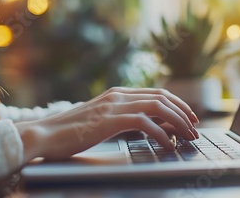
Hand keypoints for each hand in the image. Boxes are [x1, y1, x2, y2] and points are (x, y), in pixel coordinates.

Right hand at [15, 87, 199, 163]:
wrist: (43, 135)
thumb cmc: (69, 133)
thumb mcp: (100, 121)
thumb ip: (121, 119)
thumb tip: (148, 126)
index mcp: (116, 94)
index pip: (155, 93)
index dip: (177, 104)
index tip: (189, 117)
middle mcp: (118, 95)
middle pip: (162, 97)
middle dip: (183, 112)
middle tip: (195, 128)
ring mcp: (114, 105)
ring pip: (158, 108)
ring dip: (178, 122)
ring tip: (189, 137)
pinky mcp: (110, 120)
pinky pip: (146, 123)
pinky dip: (162, 134)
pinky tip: (168, 145)